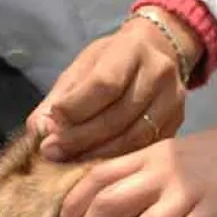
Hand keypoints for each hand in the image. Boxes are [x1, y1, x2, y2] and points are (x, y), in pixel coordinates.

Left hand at [26, 6, 201, 161]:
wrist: (159, 51)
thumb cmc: (113, 60)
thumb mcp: (83, 68)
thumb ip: (60, 98)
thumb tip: (39, 131)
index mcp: (132, 49)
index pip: (103, 85)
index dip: (75, 109)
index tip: (51, 125)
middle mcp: (159, 74)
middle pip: (117, 116)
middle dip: (81, 139)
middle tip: (53, 153)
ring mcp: (173, 101)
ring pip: (133, 138)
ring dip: (98, 155)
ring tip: (71, 163)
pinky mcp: (178, 124)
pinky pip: (145, 149)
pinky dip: (118, 161)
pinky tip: (97, 167)